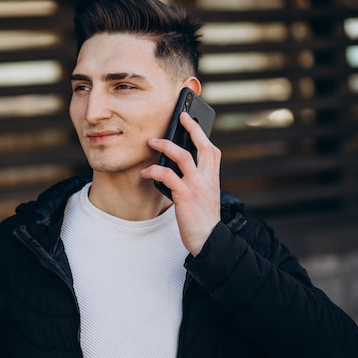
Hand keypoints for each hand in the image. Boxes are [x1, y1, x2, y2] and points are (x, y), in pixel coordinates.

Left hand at [141, 112, 221, 255]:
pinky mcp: (185, 196)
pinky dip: (153, 171)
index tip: (190, 120)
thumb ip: (197, 182)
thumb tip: (177, 169)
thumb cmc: (203, 220)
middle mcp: (208, 179)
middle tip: (179, 116)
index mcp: (213, 178)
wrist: (209, 241)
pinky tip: (145, 172)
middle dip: (191, 128)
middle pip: (203, 146)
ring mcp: (197, 186)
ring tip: (152, 142)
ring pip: (183, 156)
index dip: (201, 133)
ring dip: (165, 146)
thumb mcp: (205, 197)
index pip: (212, 150)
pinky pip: (167, 175)